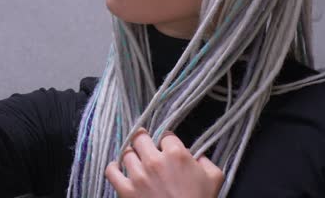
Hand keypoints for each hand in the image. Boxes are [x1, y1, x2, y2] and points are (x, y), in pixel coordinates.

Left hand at [105, 128, 224, 197]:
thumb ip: (206, 161)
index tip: (167, 149)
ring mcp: (138, 175)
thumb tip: (196, 156)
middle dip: (144, 142)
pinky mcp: (126, 190)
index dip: (167, 142)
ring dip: (131, 156)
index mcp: (176, 153)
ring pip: (126, 153)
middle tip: (146, 148)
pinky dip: (113, 168)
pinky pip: (111, 171)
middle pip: (140, 138)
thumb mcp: (214, 178)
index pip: (165, 135)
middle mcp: (154, 160)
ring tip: (135, 162)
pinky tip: (118, 169)